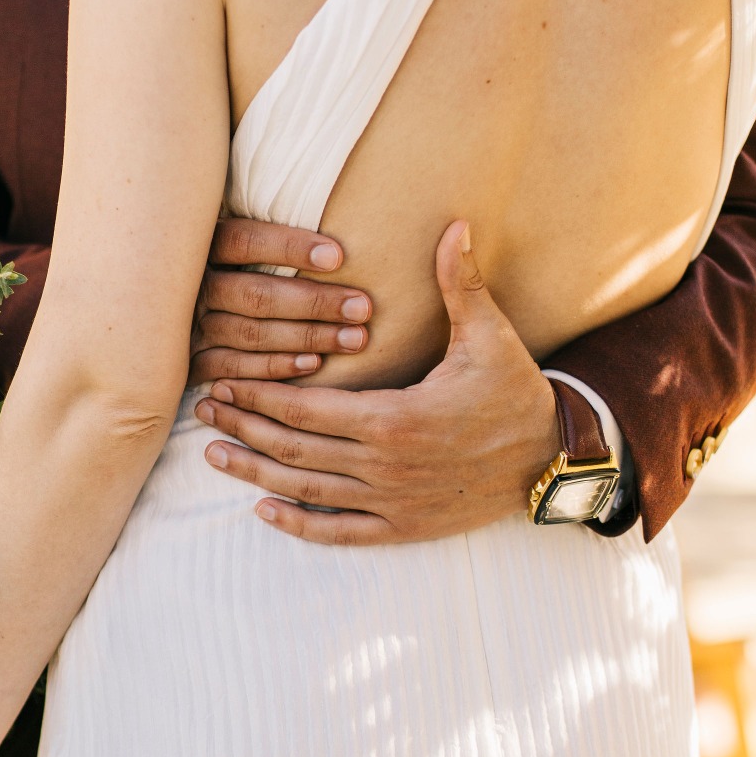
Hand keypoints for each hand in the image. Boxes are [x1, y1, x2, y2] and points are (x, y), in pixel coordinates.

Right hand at [189, 217, 371, 383]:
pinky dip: (276, 367)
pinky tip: (315, 363)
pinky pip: (236, 369)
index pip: (243, 240)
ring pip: (252, 333)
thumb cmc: (237, 273)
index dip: (288, 247)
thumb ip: (270, 238)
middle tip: (362, 307)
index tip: (338, 256)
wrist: (173, 324)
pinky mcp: (193, 363)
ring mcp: (192, 327)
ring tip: (354, 338)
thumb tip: (337, 238)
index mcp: (204, 247)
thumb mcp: (240, 248)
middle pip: (255, 294)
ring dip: (308, 337)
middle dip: (315, 302)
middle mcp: (194, 287)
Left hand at [194, 220, 561, 544]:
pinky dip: (298, 523)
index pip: (306, 407)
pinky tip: (262, 509)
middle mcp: (384, 466)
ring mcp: (392, 502)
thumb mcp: (491, 336)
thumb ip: (461, 283)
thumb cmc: (516, 394)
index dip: (259, 395)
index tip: (222, 381)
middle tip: (202, 411)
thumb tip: (454, 224)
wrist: (553, 461)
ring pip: (306, 490)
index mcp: (394, 418)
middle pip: (294, 448)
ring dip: (255, 472)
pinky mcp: (404, 528)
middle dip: (243, 427)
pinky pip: (340, 532)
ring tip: (213, 455)